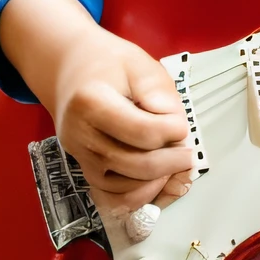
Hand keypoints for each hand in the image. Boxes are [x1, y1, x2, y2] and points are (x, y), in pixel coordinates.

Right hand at [49, 23, 196, 216]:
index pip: (141, 132)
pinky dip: (139, 196)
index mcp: (91, 102)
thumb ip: (161, 95)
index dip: (171, 132)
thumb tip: (177, 132)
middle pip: (134, 164)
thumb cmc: (109, 63)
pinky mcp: (84, 168)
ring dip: (157, 184)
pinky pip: (112, 196)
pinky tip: (159, 181)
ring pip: (123, 188)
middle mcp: (80, 135)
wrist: (71, 70)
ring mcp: (79, 156)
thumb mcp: (140, 64)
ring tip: (176, 167)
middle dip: (170, 164)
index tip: (182, 124)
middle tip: (188, 155)